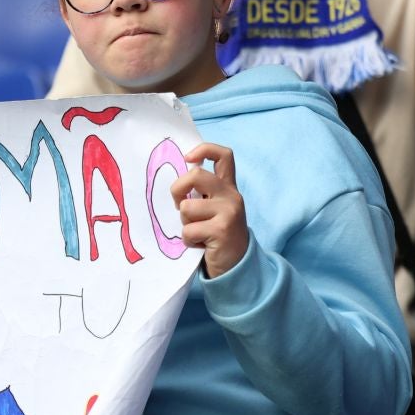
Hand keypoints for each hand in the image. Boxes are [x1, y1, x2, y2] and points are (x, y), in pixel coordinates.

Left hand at [172, 143, 249, 277]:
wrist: (237, 265)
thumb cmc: (217, 235)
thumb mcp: (215, 209)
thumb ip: (203, 193)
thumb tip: (178, 183)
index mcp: (228, 187)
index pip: (224, 155)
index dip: (204, 149)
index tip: (188, 158)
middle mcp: (231, 196)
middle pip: (196, 174)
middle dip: (178, 189)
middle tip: (179, 205)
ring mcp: (228, 212)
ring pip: (187, 207)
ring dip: (185, 223)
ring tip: (197, 232)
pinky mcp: (222, 230)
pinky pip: (189, 230)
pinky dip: (189, 240)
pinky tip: (201, 244)